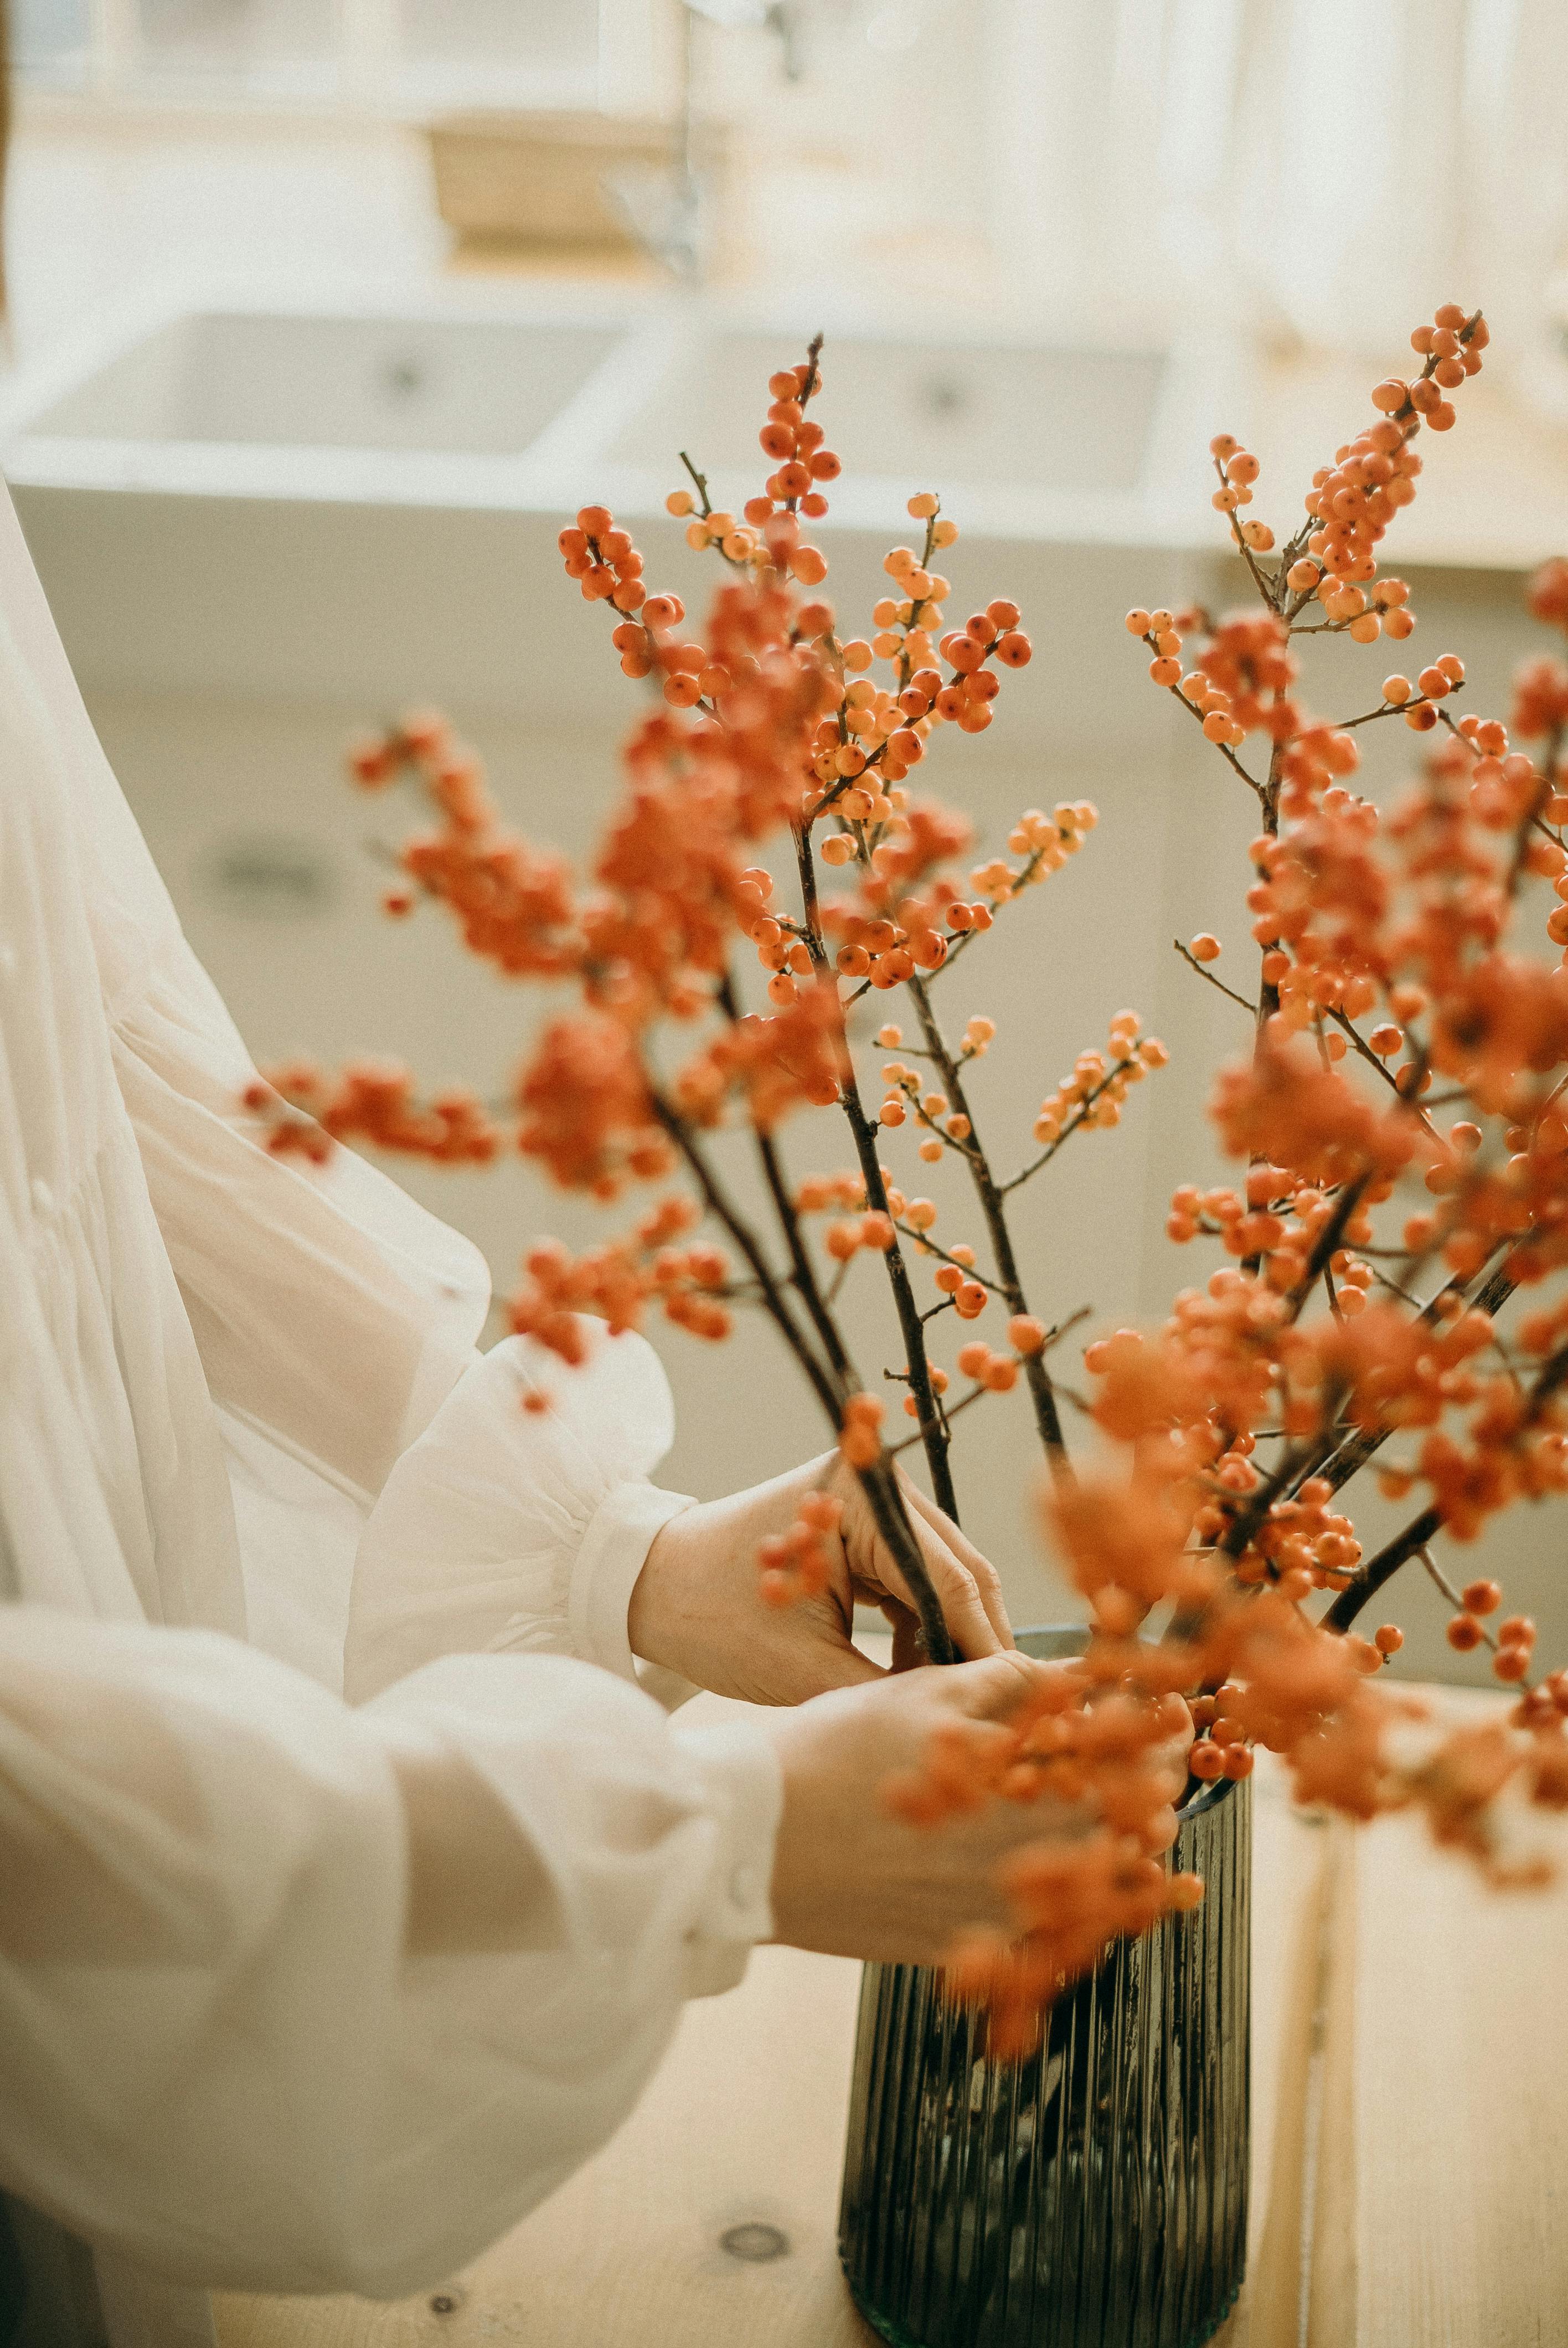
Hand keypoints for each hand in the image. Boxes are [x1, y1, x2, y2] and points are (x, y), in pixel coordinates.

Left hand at [628, 1453, 1012, 1704]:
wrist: (644, 1586)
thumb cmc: (711, 1618)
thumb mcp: (804, 1667)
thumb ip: (888, 1690)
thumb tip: (961, 1721)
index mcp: (865, 1496)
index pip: (951, 1580)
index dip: (983, 1648)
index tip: (1013, 1706)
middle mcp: (878, 1486)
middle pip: (959, 1572)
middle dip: (973, 1644)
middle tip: (993, 1712)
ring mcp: (872, 1505)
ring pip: (942, 1581)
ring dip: (946, 1641)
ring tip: (941, 1703)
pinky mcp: (862, 1530)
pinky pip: (913, 1583)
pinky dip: (918, 1631)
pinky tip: (909, 1677)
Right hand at [764, 1654, 1140, 1963]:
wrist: (752, 1841)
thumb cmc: (831, 1756)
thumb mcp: (922, 1697)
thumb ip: (1007, 1685)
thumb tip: (1072, 1676)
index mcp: (1015, 1781)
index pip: (1122, 1758)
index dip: (1162, 1734)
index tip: (1176, 1716)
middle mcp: (1017, 1855)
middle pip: (1126, 1829)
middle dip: (1154, 1792)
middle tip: (1165, 1767)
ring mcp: (995, 1913)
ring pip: (1103, 1896)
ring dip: (1139, 1860)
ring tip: (1155, 1835)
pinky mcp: (966, 1951)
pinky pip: (1055, 1947)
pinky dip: (1094, 1922)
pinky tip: (1112, 1906)